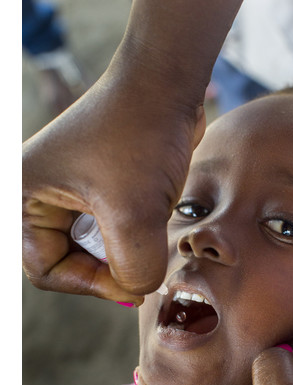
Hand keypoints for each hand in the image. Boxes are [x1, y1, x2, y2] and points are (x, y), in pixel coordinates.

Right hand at [22, 62, 204, 303]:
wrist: (165, 84)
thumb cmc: (140, 134)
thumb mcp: (134, 211)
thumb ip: (133, 267)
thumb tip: (138, 289)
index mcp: (23, 197)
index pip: (46, 270)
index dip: (91, 285)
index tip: (134, 284)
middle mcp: (39, 195)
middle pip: (68, 261)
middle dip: (108, 269)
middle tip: (143, 267)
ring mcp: (67, 191)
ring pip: (92, 248)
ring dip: (122, 251)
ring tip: (147, 234)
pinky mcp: (95, 187)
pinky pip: (107, 229)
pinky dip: (130, 236)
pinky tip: (150, 223)